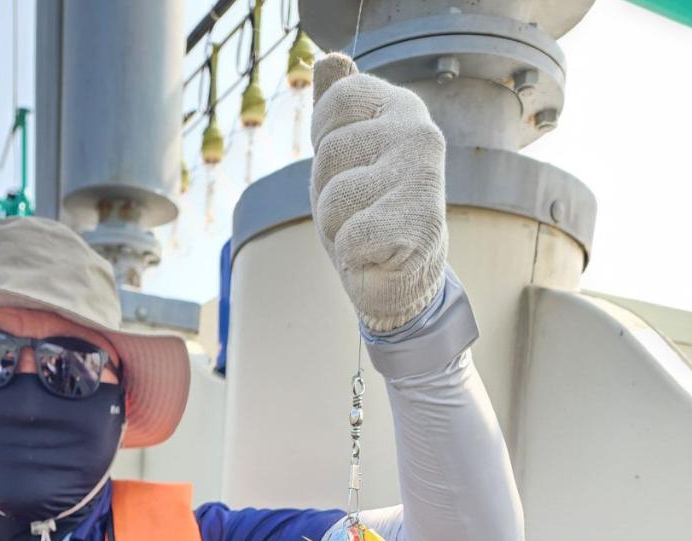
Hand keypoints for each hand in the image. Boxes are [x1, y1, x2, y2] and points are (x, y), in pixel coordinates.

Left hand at [310, 52, 447, 332]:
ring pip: (334, 199)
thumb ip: (338, 106)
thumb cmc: (370, 209)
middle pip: (327, 155)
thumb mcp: (348, 151)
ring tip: (365, 231)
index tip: (343, 163)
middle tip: (359, 209)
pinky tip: (376, 254)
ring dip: (336, 228)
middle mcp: (419, 134)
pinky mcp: (419, 226)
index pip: (335, 100)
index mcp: (402, 108)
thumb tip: (327, 59)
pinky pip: (350, 239)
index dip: (322, 137)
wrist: (405, 276)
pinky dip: (352, 256)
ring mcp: (422, 178)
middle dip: (326, 192)